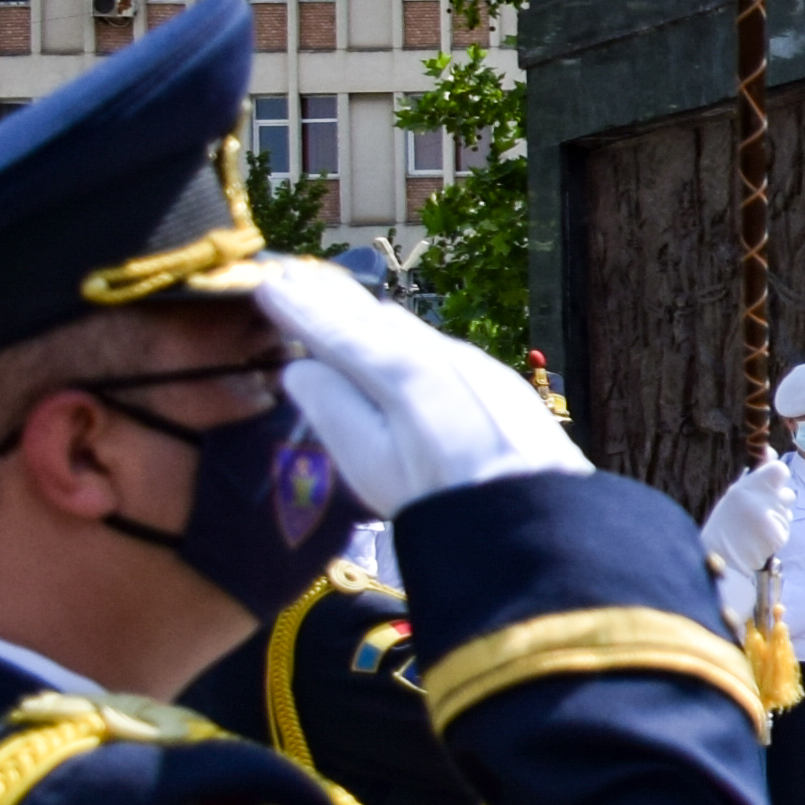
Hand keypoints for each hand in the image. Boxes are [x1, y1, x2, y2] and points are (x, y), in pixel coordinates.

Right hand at [252, 257, 575, 513]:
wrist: (538, 524)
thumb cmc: (442, 505)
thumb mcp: (373, 467)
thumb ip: (334, 412)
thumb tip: (301, 369)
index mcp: (405, 375)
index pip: (341, 333)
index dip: (301, 311)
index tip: (267, 285)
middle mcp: (445, 356)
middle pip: (376, 320)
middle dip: (331, 301)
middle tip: (292, 281)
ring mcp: (480, 366)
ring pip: (412, 330)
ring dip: (368, 315)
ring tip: (332, 300)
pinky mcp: (503, 383)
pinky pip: (441, 346)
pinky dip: (406, 336)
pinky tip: (394, 336)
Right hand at [700, 457, 794, 627]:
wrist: (720, 558)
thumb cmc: (726, 526)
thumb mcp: (735, 496)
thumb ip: (755, 477)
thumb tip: (772, 453)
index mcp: (746, 487)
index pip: (779, 469)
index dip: (777, 474)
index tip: (770, 481)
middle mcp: (758, 498)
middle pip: (788, 491)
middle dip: (780, 499)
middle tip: (762, 511)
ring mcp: (769, 516)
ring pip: (788, 510)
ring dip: (779, 517)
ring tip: (757, 527)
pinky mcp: (777, 533)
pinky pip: (786, 528)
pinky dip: (778, 534)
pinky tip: (761, 540)